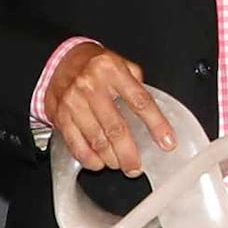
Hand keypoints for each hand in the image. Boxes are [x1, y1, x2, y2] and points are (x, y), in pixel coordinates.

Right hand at [42, 42, 170, 178]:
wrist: (60, 60)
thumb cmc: (94, 66)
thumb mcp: (120, 64)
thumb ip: (137, 85)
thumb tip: (154, 113)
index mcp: (112, 70)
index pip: (140, 101)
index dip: (156, 124)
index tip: (167, 142)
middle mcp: (92, 85)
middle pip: (116, 128)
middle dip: (129, 153)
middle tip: (136, 167)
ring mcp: (74, 101)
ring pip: (96, 140)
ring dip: (111, 159)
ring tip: (120, 165)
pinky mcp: (60, 115)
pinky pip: (76, 144)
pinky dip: (89, 158)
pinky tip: (98, 163)